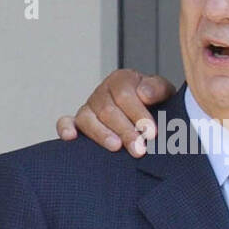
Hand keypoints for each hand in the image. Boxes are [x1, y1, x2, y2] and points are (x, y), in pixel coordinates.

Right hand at [55, 69, 175, 155]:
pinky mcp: (79, 121)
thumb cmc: (156, 103)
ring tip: (116, 147)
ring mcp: (89, 107)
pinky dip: (65, 128)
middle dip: (125, 131)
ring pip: (88, 118)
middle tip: (139, 148)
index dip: (137, 114)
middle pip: (107, 110)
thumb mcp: (163, 92)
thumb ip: (157, 89)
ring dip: (102, 134)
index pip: (124, 94)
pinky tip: (72, 137)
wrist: (152, 112)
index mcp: (122, 80)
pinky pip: (66, 122)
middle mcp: (103, 92)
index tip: (151, 132)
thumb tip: (144, 94)